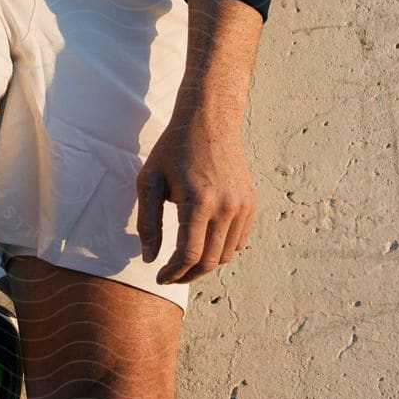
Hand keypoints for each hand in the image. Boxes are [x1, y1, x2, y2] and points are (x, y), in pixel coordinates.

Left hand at [136, 109, 256, 284]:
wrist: (210, 120)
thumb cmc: (174, 148)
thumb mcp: (150, 180)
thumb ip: (148, 222)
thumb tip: (149, 258)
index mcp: (198, 201)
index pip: (189, 254)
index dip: (173, 272)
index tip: (160, 277)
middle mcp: (226, 206)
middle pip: (209, 260)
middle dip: (187, 275)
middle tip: (171, 275)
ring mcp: (242, 206)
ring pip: (225, 255)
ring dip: (204, 264)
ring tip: (185, 260)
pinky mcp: (251, 203)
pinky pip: (239, 242)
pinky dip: (222, 250)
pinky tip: (204, 245)